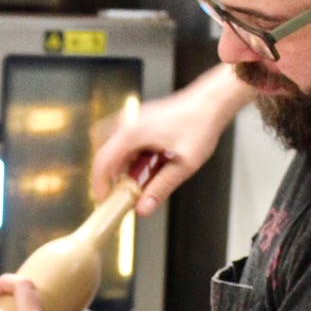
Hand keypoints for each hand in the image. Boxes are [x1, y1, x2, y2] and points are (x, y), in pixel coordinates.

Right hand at [89, 66, 256, 215]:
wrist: (211, 101)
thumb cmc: (199, 125)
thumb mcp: (183, 165)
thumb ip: (160, 189)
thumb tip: (143, 208)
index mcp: (133, 133)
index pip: (102, 162)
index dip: (99, 185)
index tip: (104, 201)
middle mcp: (127, 124)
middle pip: (106, 157)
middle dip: (114, 177)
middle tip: (128, 193)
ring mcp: (131, 120)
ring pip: (115, 151)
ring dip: (125, 167)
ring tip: (147, 175)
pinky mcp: (138, 120)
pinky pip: (125, 143)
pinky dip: (132, 157)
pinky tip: (151, 163)